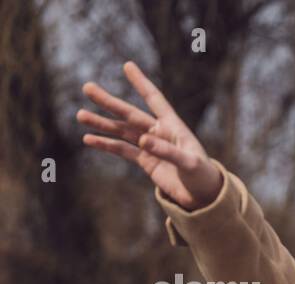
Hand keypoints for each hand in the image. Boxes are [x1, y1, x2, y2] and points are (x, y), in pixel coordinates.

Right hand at [77, 61, 223, 211]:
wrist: (203, 197)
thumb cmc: (202, 176)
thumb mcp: (188, 163)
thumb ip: (167, 151)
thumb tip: (142, 140)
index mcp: (173, 126)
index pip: (155, 100)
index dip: (141, 83)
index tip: (127, 66)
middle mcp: (159, 132)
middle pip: (130, 114)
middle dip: (109, 102)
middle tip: (87, 87)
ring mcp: (150, 146)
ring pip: (122, 131)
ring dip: (102, 124)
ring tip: (81, 115)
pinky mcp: (146, 161)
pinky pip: (122, 150)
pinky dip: (106, 145)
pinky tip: (89, 139)